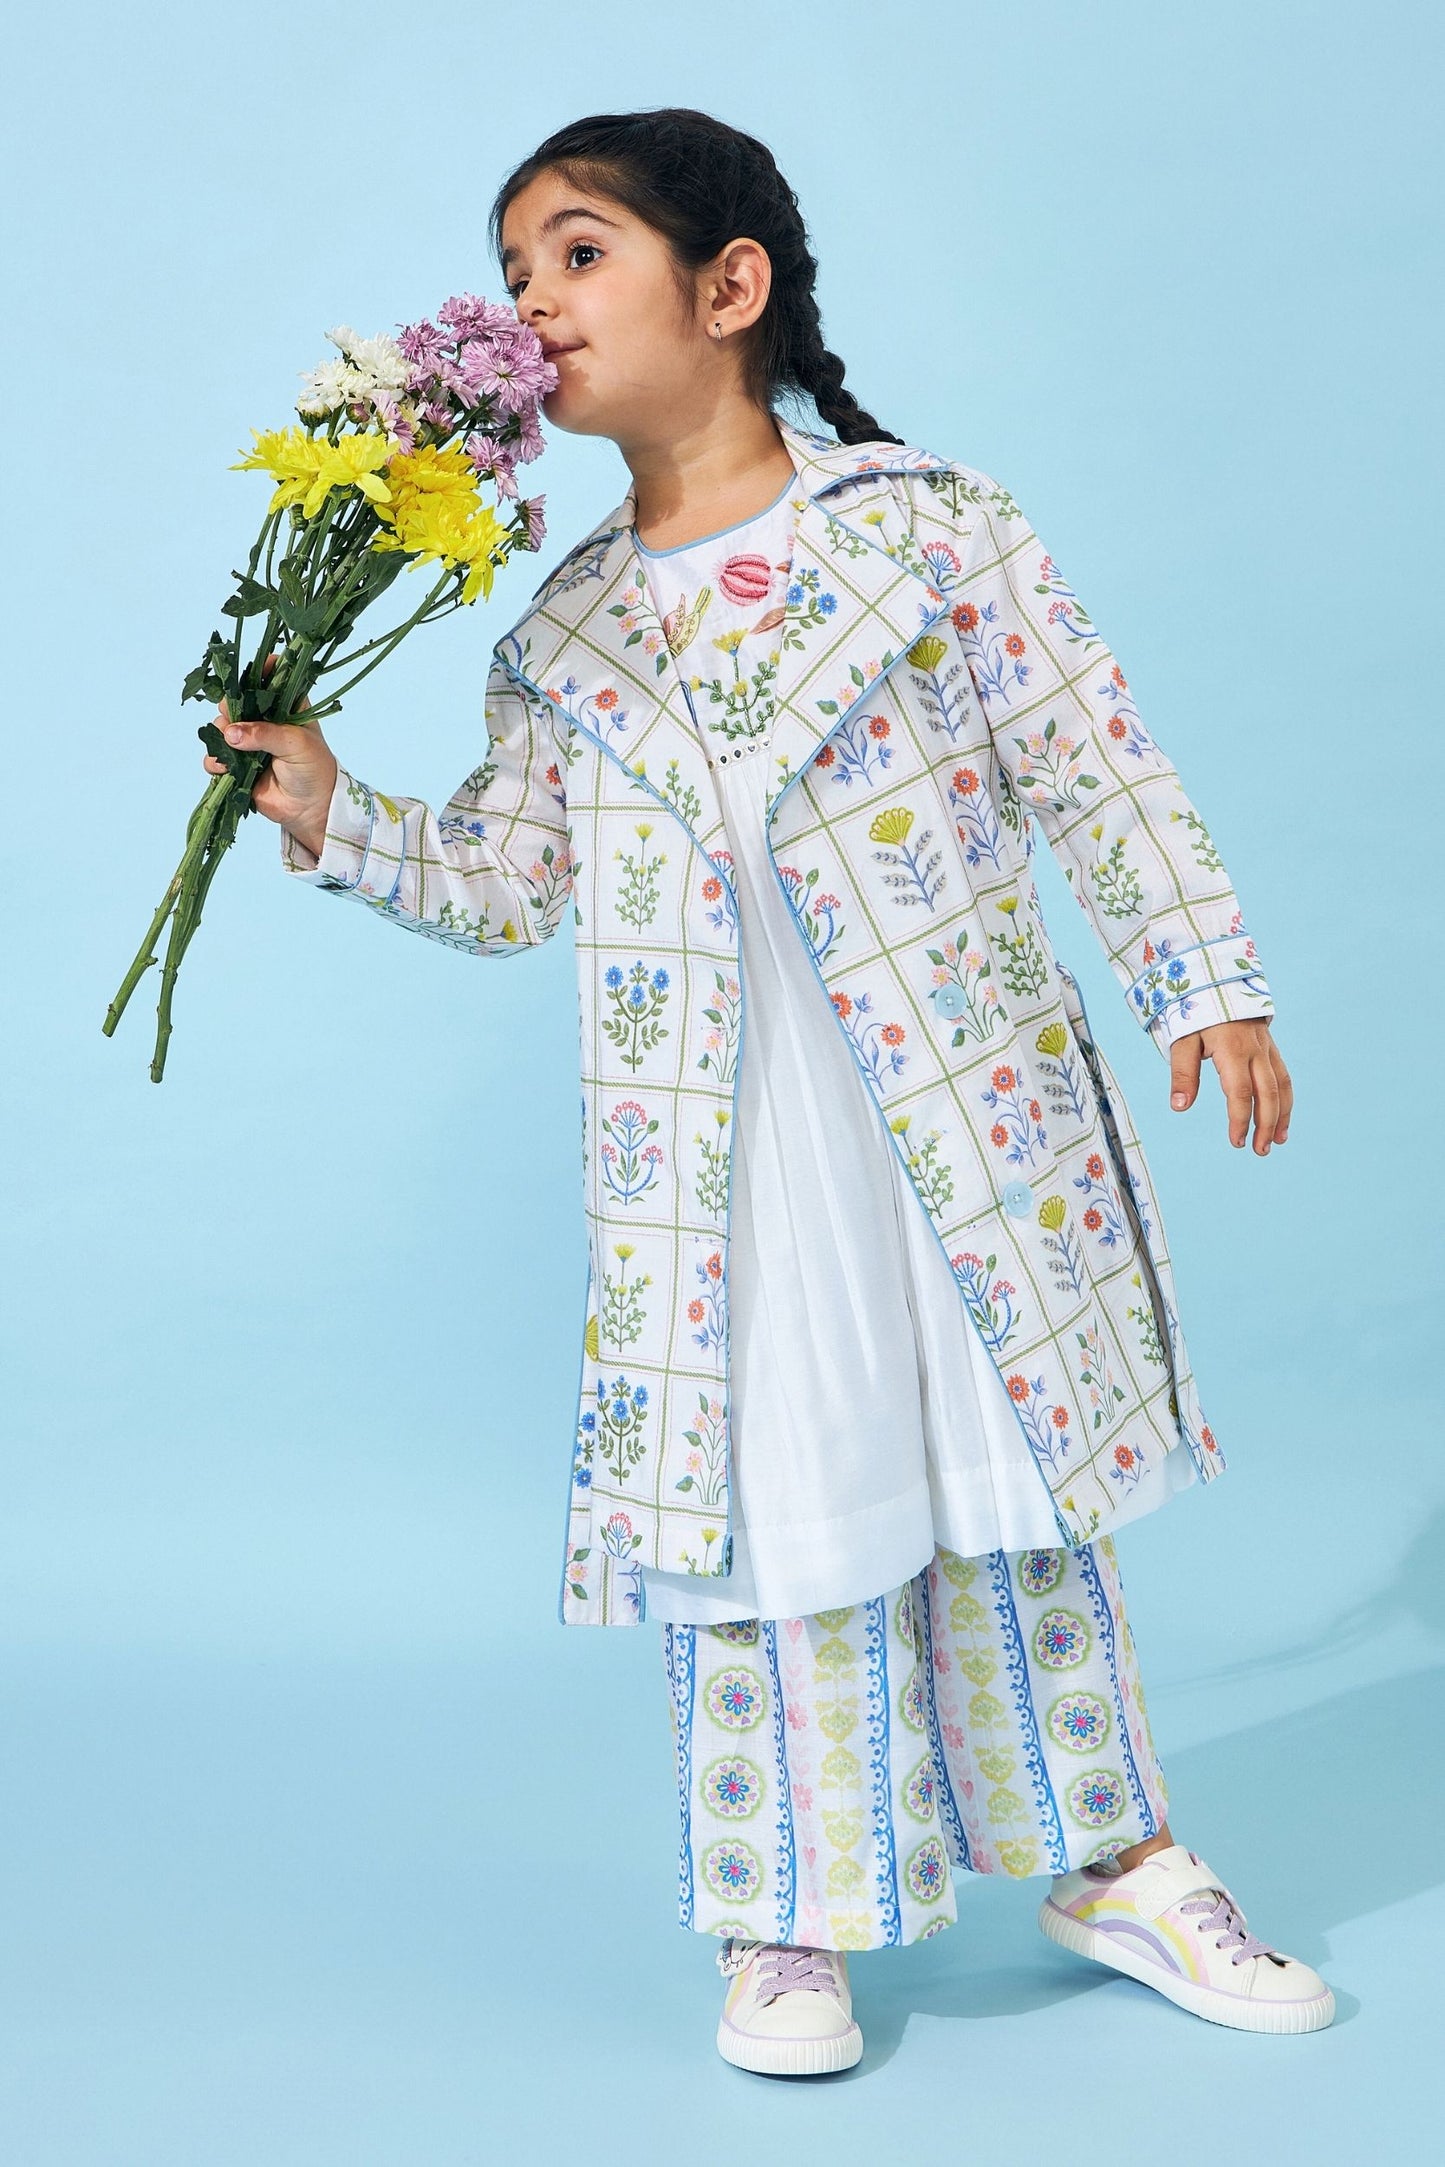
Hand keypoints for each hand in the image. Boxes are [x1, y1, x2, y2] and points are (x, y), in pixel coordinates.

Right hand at [201, 652, 338, 852]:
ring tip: (229, 745)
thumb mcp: (295, 744)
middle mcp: (264, 721)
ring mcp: (248, 743)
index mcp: (286, 707)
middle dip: (229, 707)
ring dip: (219, 735)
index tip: (245, 678)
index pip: (269, 678)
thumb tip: (230, 733)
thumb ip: (263, 734)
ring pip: (220, 729)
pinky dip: (214, 761)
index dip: (256, 672)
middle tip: (231, 716)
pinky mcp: (237, 766)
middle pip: (236, 702)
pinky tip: (224, 767)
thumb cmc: (313, 769)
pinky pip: (214, 758)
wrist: (312, 809)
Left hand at [1168, 1019, 1290, 1153]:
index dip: (1240, 1119)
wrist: (1217, 983)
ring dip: (1282, 1115)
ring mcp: (1266, 1048)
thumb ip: (1182, 1073)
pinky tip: (1281, 1117)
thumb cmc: (1196, 1013)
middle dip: (1266, 1124)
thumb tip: (1179, 1107)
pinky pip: (1283, 1075)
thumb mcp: (1182, 1040)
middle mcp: (1255, 1050)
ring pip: (1282, 1085)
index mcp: (1232, 1050)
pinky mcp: (1270, 1047)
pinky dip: (1285, 1098)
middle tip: (1259, 1150)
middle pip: (1268, 1093)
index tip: (1236, 1141)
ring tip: (1277, 1141)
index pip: (1240, 1092)